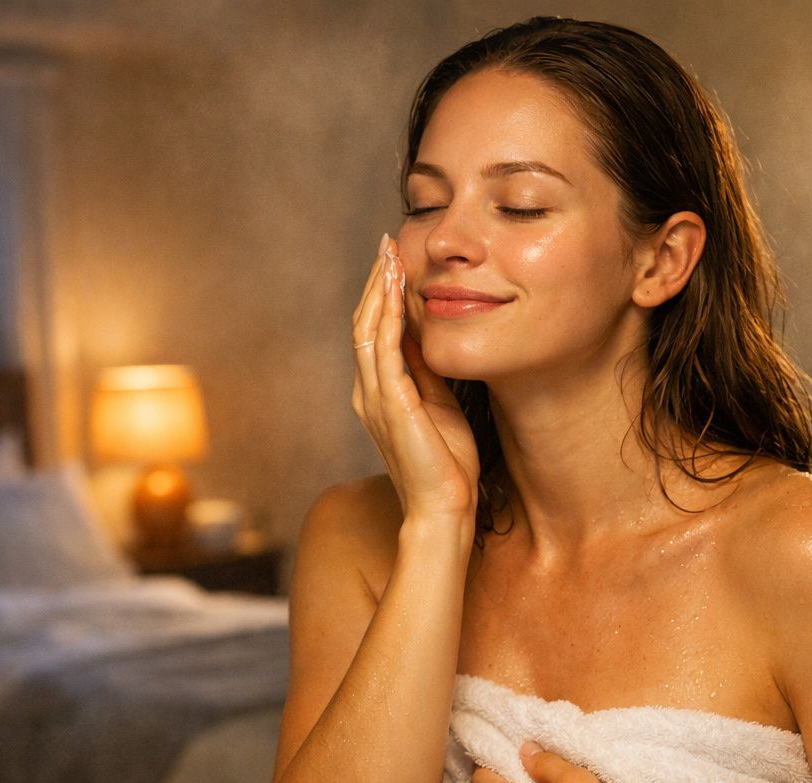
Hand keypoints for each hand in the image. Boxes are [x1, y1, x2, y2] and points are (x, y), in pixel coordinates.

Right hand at [351, 234, 478, 524]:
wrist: (444, 510)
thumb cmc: (447, 465)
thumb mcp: (440, 405)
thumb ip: (429, 372)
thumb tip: (433, 334)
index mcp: (378, 393)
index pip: (374, 331)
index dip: (382, 294)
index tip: (395, 260)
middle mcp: (367, 392)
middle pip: (364, 323)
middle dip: (376, 281)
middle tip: (387, 244)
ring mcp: (374, 398)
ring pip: (368, 330)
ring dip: (379, 290)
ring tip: (390, 255)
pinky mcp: (390, 405)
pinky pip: (384, 350)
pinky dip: (389, 317)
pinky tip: (399, 291)